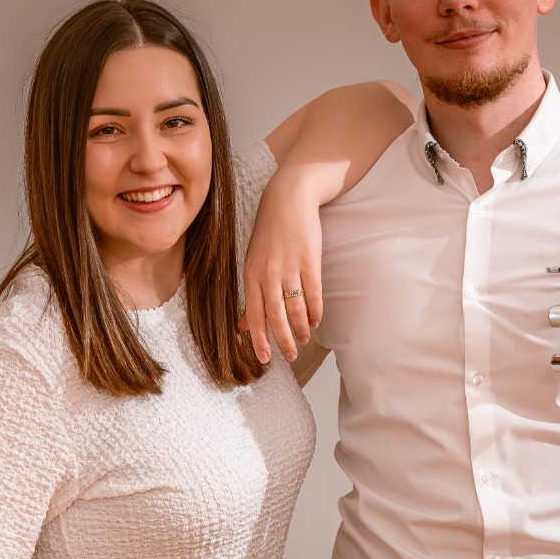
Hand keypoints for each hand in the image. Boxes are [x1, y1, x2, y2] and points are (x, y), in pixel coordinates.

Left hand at [240, 172, 323, 364]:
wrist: (287, 199)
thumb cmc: (268, 233)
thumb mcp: (253, 262)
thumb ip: (251, 295)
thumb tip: (243, 326)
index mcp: (251, 274)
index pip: (254, 314)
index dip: (259, 339)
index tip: (265, 359)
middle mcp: (268, 273)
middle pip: (276, 315)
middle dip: (283, 339)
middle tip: (291, 356)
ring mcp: (289, 266)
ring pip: (295, 306)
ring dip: (301, 327)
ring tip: (305, 338)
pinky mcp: (309, 259)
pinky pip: (313, 291)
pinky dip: (315, 309)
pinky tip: (316, 320)